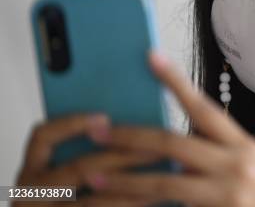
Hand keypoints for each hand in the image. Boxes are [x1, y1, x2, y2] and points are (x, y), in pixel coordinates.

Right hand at [14, 114, 162, 205]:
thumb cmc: (77, 196)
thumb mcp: (67, 175)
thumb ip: (89, 151)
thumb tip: (126, 126)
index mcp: (32, 170)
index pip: (42, 136)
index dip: (72, 124)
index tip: (105, 118)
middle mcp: (29, 193)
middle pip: (79, 168)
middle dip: (123, 156)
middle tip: (157, 149)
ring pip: (93, 200)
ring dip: (133, 187)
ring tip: (162, 178)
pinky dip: (127, 205)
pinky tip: (150, 201)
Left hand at [83, 51, 254, 206]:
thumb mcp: (253, 170)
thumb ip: (219, 157)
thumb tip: (179, 155)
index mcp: (244, 145)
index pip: (204, 106)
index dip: (175, 82)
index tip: (152, 59)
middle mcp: (237, 163)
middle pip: (174, 142)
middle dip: (131, 135)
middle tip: (99, 129)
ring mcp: (228, 192)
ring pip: (165, 182)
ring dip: (125, 178)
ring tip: (95, 175)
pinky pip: (173, 206)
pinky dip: (146, 204)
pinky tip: (124, 202)